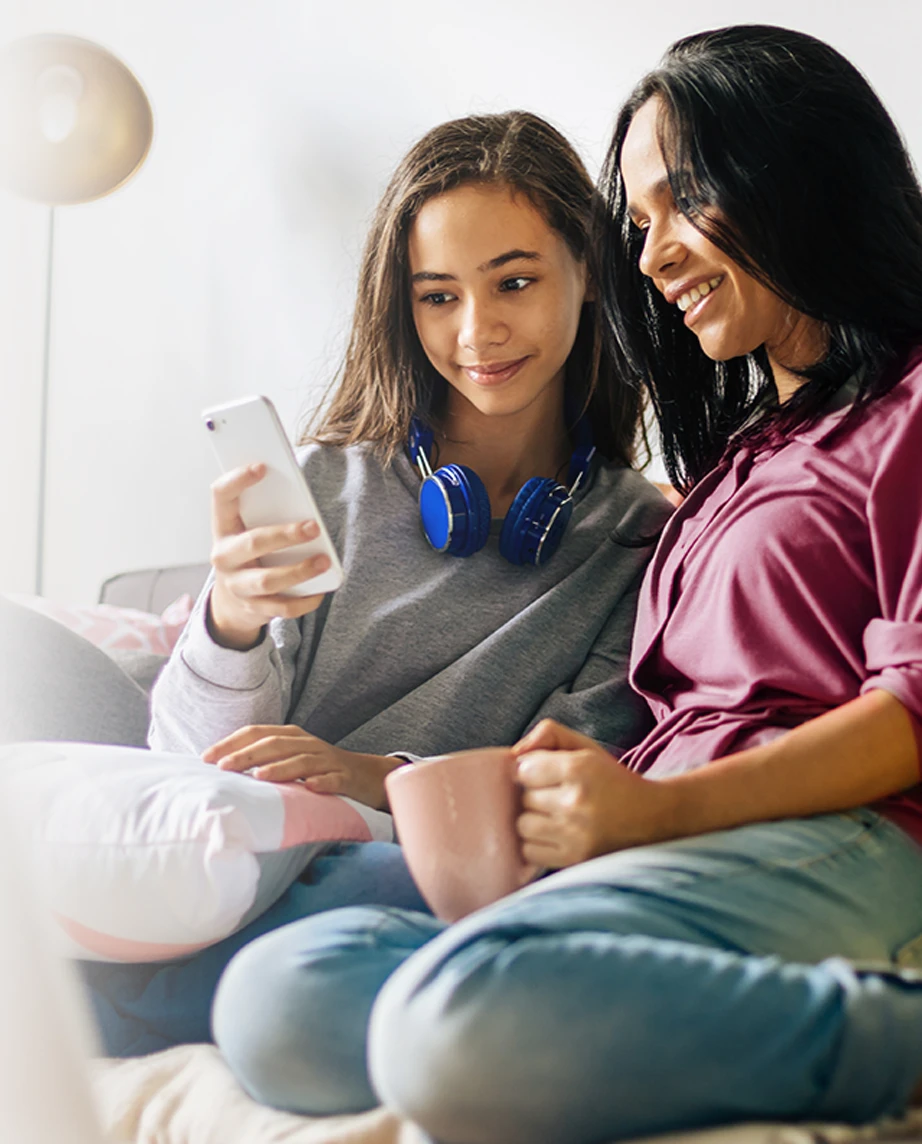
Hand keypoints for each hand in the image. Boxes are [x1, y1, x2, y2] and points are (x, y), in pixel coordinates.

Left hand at [202, 724, 398, 809]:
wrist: (366, 775)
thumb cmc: (320, 769)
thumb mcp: (290, 759)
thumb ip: (262, 760)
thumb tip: (221, 769)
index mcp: (291, 736)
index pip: (256, 733)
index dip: (231, 743)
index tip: (206, 757)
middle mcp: (307, 743)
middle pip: (275, 744)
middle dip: (247, 755)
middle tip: (223, 767)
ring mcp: (328, 760)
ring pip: (302, 760)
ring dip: (280, 768)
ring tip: (258, 777)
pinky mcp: (345, 778)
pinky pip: (333, 779)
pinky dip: (321, 782)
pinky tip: (309, 788)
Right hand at [208, 464, 332, 648]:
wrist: (231, 603)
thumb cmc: (249, 554)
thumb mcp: (248, 530)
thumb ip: (266, 514)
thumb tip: (302, 500)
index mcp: (223, 528)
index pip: (220, 497)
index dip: (237, 480)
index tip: (262, 467)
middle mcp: (224, 557)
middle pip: (252, 543)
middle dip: (285, 535)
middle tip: (314, 527)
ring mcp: (237, 585)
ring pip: (268, 580)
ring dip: (299, 571)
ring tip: (324, 561)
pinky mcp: (253, 609)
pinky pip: (281, 607)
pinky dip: (304, 601)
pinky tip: (320, 591)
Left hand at [512, 719, 672, 866]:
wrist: (653, 819)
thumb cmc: (612, 780)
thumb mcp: (586, 748)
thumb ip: (548, 735)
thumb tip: (514, 754)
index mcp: (580, 768)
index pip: (523, 769)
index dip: (531, 771)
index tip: (545, 774)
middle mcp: (575, 802)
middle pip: (524, 799)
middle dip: (535, 796)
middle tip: (557, 797)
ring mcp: (575, 835)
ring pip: (524, 826)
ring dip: (534, 821)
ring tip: (555, 817)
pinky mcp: (574, 860)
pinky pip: (531, 853)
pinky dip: (538, 845)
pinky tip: (556, 836)